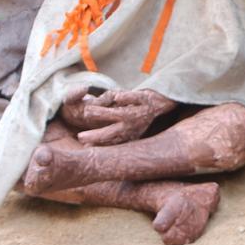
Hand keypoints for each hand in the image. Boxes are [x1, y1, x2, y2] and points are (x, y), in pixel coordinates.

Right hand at [60, 88, 175, 145]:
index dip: (96, 143)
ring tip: (87, 112)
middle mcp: (134, 125)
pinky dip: (127, 98)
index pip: (109, 142)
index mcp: (129, 133)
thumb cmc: (138, 117)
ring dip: (105, 114)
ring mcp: (140, 111)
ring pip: (122, 114)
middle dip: (99, 136)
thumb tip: (85, 147)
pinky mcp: (145, 97)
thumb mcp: (124, 129)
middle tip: (81, 136)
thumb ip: (106, 136)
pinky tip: (115, 97)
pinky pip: (136, 98)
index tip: (81, 144)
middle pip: (115, 133)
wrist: (163, 101)